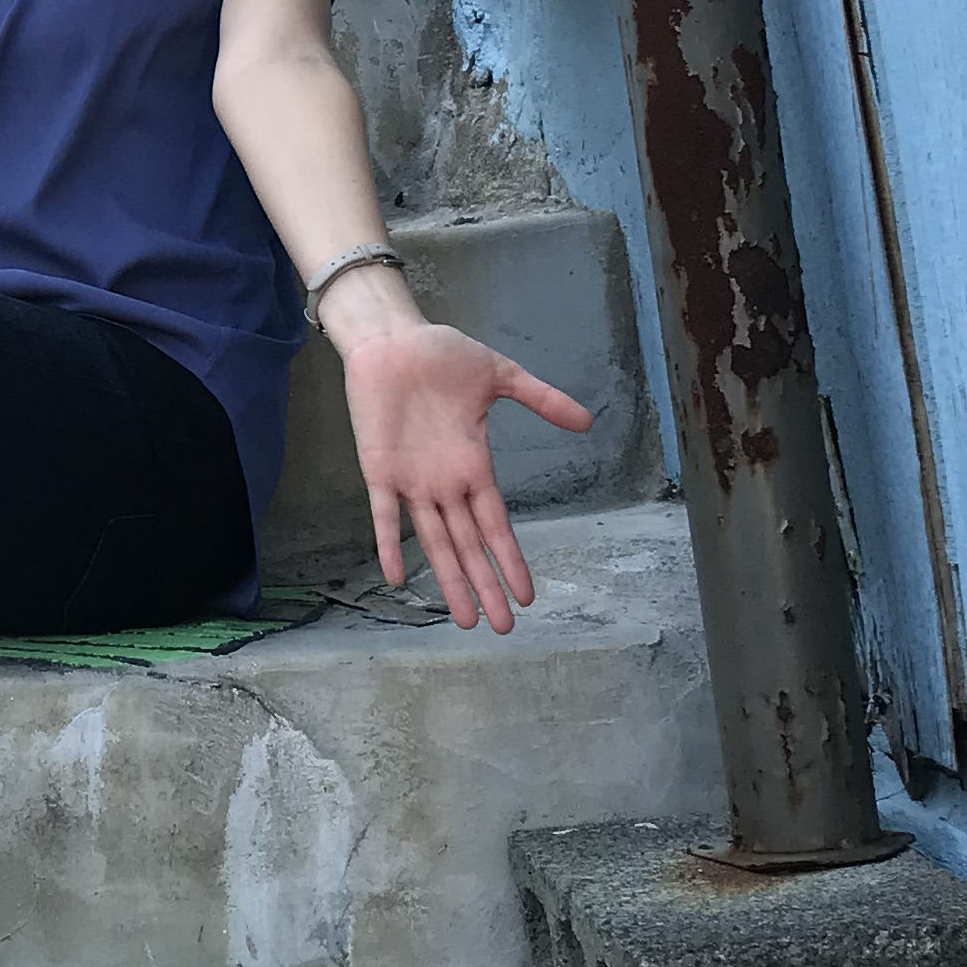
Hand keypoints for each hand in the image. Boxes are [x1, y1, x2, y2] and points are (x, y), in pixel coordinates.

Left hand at [334, 308, 590, 633]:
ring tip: (464, 619)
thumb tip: (587, 422)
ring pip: (435, 541)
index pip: (497, 525)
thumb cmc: (442, 355)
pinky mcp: (379, 469)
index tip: (528, 595)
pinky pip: (385, 514)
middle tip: (502, 628)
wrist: (392, 337)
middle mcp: (445, 483)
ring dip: (448, 579)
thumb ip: (541, 399)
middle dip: (486, 585)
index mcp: (474, 465)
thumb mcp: (500, 376)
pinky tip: (397, 576)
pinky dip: (390, 543)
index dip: (512, 559)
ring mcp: (412, 480)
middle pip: (470, 545)